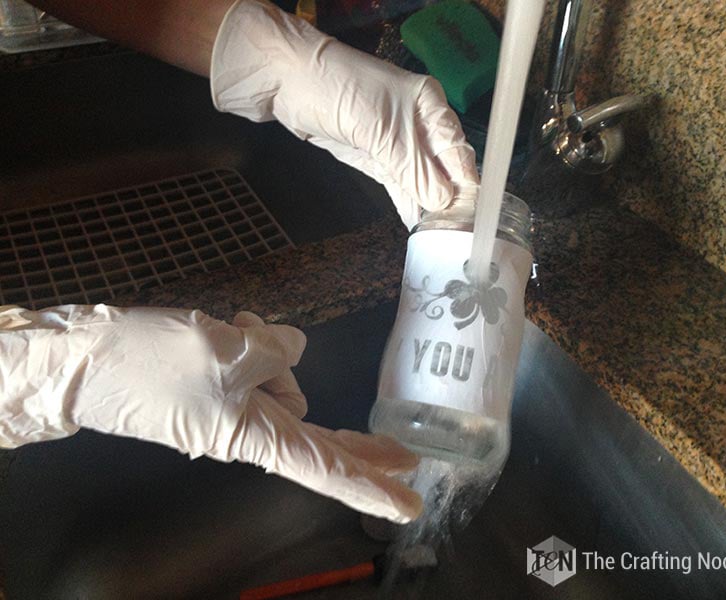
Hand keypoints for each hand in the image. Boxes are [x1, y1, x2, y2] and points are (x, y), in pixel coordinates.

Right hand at [0, 305, 421, 522]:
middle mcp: (251, 430)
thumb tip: (291, 349)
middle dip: (360, 441)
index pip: (326, 467)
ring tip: (233, 327)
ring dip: (269, 348)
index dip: (371, 485)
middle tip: (409, 452)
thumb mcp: (228, 350)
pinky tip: (230, 325)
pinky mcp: (220, 388)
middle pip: (320, 438)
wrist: (87, 362)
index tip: (409, 505)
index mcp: (255, 435)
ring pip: (283, 378)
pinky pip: (258, 366)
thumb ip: (276, 352)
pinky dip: (252, 343)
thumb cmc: (154, 362)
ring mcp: (235, 409)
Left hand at [210, 0, 478, 228]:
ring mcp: (396, 143)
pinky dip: (408, 203)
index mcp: (430, 105)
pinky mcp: (376, 157)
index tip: (472, 214)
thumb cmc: (339, 91)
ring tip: (441, 236)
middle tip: (457, 233)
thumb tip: (442, 201)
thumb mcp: (381, 131)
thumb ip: (413, 168)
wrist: (288, 82)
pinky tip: (419, 224)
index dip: (466, 182)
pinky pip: (399, 184)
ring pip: (422, 179)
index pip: (457, 150)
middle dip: (450, 198)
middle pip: (443, 167)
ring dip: (429, 205)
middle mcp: (419, 124)